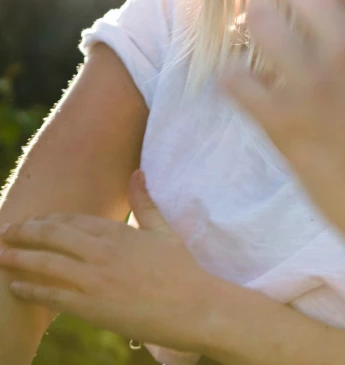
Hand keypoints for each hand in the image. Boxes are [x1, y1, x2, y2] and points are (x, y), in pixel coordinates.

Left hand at [0, 171, 219, 352]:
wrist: (192, 306)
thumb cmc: (180, 269)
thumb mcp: (162, 230)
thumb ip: (144, 202)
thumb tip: (137, 173)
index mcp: (115, 232)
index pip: (71, 220)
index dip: (47, 220)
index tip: (33, 221)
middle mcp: (100, 251)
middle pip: (51, 236)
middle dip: (24, 232)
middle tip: (5, 232)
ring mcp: (93, 279)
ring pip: (45, 263)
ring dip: (18, 257)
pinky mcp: (90, 307)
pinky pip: (51, 295)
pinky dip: (30, 288)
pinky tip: (15, 285)